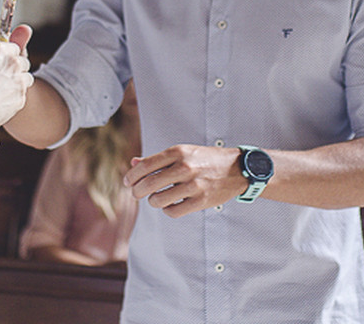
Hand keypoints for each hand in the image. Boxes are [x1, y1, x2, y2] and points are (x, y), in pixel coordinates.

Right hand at [0, 36, 33, 129]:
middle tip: (3, 76)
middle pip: (22, 61)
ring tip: (4, 89)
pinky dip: (15, 96)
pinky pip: (23, 94)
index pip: (13, 47)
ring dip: (19, 81)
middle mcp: (12, 62)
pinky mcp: (22, 97)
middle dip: (15, 68)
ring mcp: (19, 80)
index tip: (2, 62)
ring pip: (26, 77)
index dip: (7, 56)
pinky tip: (3, 101)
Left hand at [123, 144, 243, 217]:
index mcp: (178, 152)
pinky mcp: (201, 201)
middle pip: (148, 184)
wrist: (236, 168)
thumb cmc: (205, 159)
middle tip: (137, 193)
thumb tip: (133, 164)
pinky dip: (167, 210)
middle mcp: (185, 167)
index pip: (145, 165)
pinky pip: (173, 211)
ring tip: (157, 198)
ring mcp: (193, 185)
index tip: (128, 181)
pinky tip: (170, 204)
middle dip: (137, 191)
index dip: (132, 176)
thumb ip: (157, 159)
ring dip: (153, 202)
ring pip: (158, 200)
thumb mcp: (182, 152)